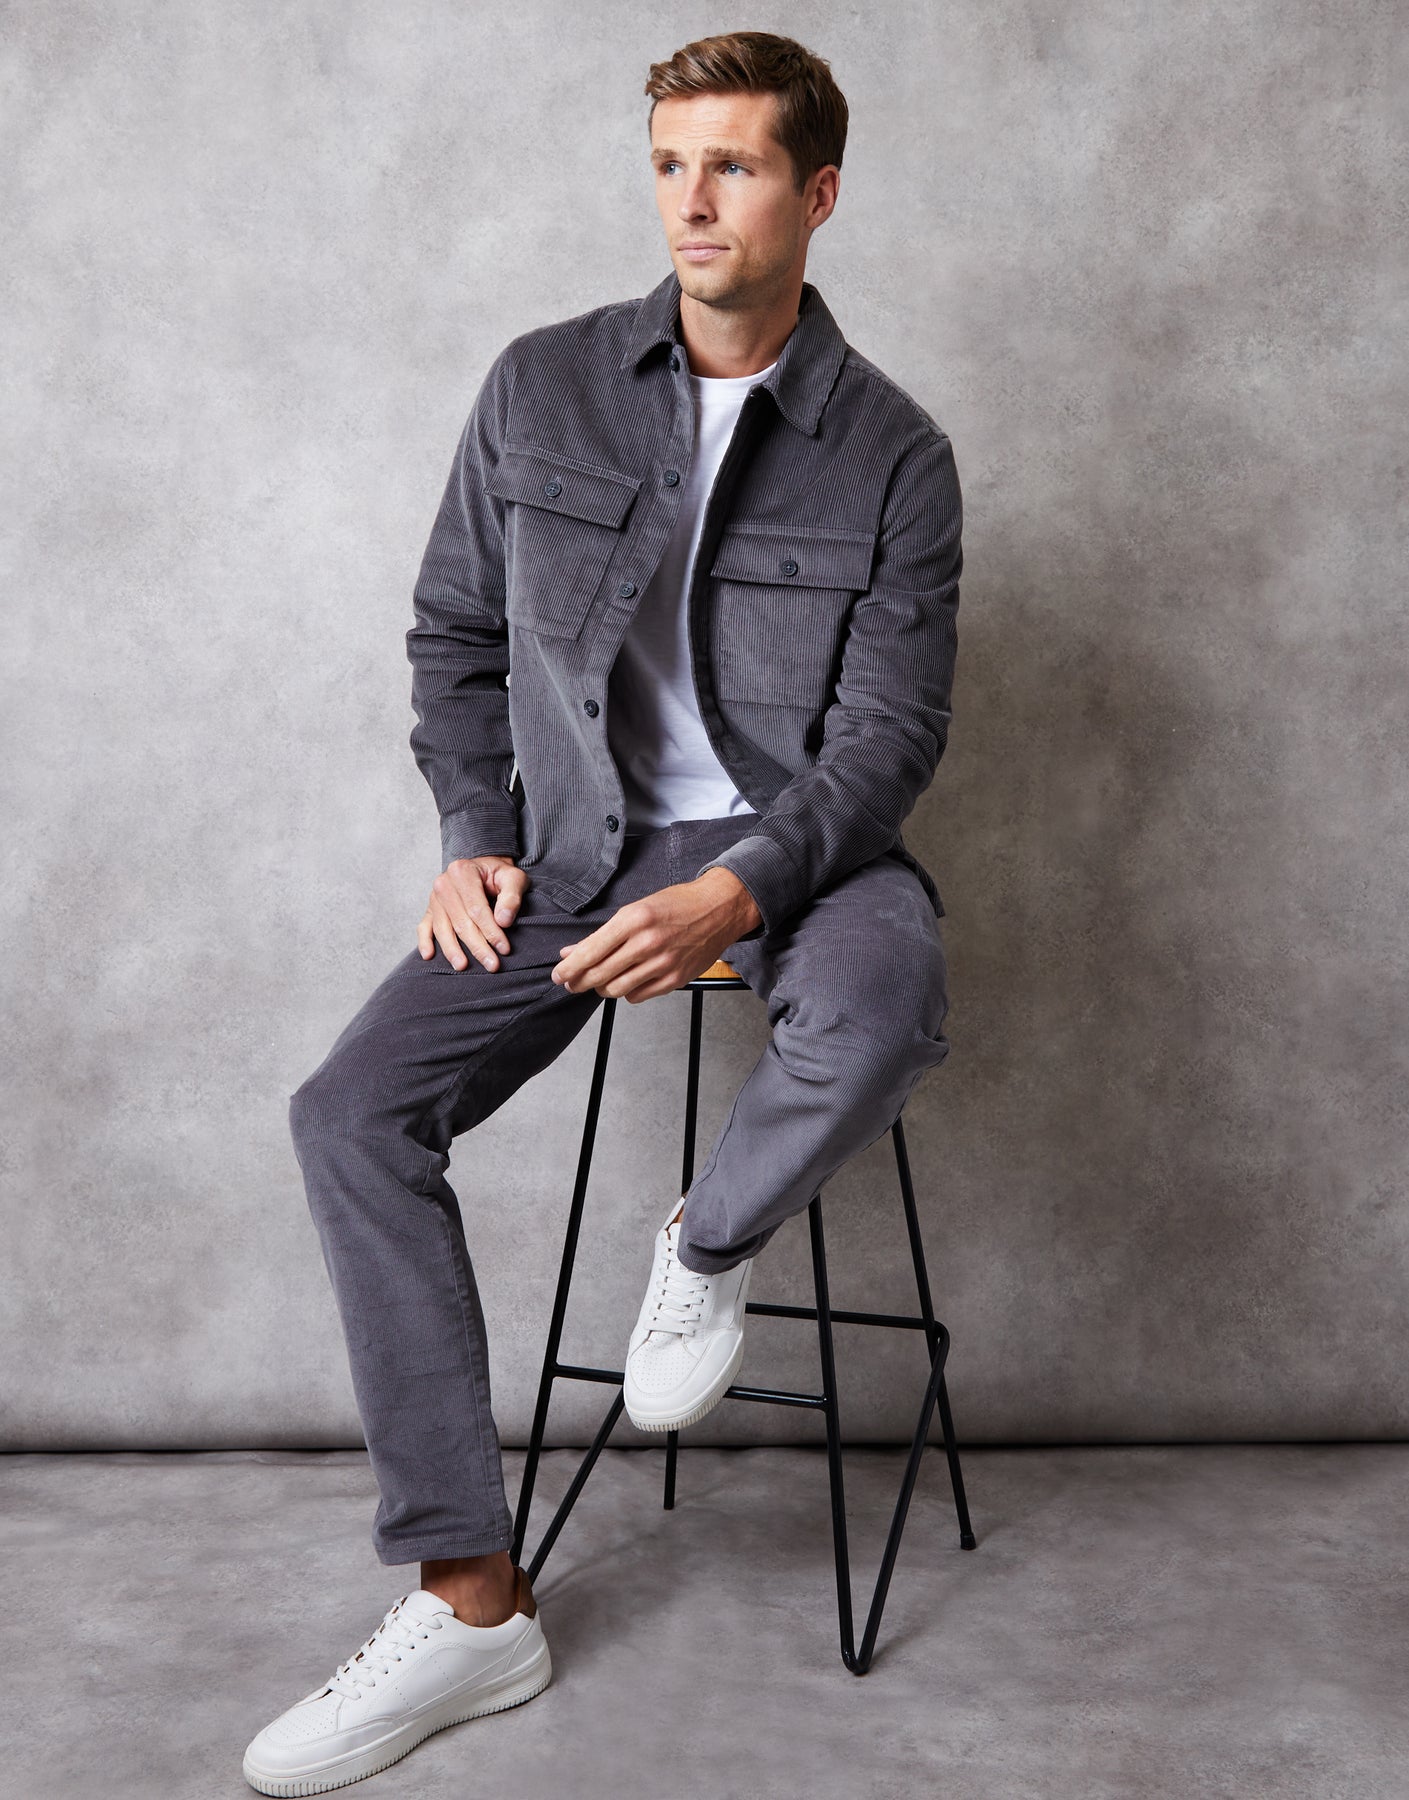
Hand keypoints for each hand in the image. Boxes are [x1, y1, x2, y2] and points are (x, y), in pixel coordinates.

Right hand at [419, 855, 530, 970]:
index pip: (477, 909)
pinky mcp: (429, 909)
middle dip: (477, 946)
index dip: (491, 931)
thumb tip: (503, 921)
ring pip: (442, 928)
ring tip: (463, 966)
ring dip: (452, 950)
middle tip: (492, 965)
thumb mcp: (514, 878)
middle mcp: (444, 883)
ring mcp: (434, 897)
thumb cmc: (500, 875)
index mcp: (462, 871)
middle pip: (460, 922)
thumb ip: (512, 897)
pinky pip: (423, 927)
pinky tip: (429, 956)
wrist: (484, 868)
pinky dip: (425, 942)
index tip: (504, 948)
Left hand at [551, 868, 760, 1002]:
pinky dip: (626, 992)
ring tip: (599, 981)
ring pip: (616, 989)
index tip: (558, 975)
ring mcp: (662, 963)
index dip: (569, 968)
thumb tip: (572, 952)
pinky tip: (627, 982)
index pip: (590, 952)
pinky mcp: (675, 979)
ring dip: (602, 988)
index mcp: (633, 919)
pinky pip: (638, 996)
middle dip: (578, 982)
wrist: (719, 909)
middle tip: (571, 983)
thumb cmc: (677, 904)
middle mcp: (646, 943)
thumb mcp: (636, 909)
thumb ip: (604, 934)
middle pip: (599, 975)